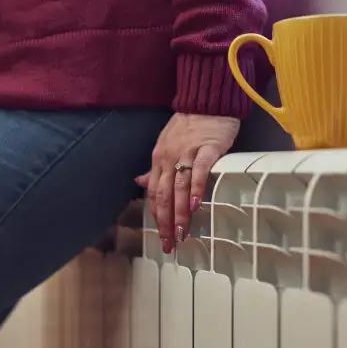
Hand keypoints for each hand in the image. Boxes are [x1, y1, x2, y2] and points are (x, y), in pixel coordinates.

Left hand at [135, 113, 239, 252]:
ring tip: (181, 234)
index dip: (156, 216)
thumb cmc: (188, 126)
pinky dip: (196, 188)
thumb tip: (139, 183)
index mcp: (158, 160)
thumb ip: (155, 168)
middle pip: (164, 196)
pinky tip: (196, 206)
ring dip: (180, 213)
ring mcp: (186, 154)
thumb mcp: (165, 145)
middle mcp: (168, 159)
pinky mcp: (206, 149)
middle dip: (165, 222)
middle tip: (169, 244)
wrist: (206, 103)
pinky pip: (199, 171)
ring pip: (179, 188)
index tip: (160, 236)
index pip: (154, 193)